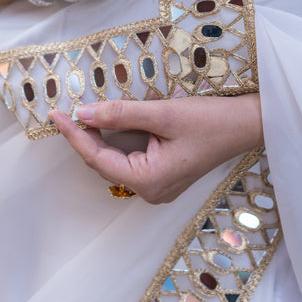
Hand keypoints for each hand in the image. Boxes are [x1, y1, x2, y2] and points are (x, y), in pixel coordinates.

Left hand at [49, 94, 262, 203]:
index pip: (97, 157)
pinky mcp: (166, 175)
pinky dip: (118, 142)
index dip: (73, 135)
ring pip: (117, 162)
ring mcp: (159, 186)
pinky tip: (110, 124)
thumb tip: (83, 114)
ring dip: (101, 139)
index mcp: (148, 181)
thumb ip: (120, 114)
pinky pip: (132, 160)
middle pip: (105, 163)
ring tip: (81, 115)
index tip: (54, 115)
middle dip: (84, 137)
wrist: (247, 125)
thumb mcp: (161, 113)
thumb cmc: (209, 120)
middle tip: (65, 111)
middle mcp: (151, 191)